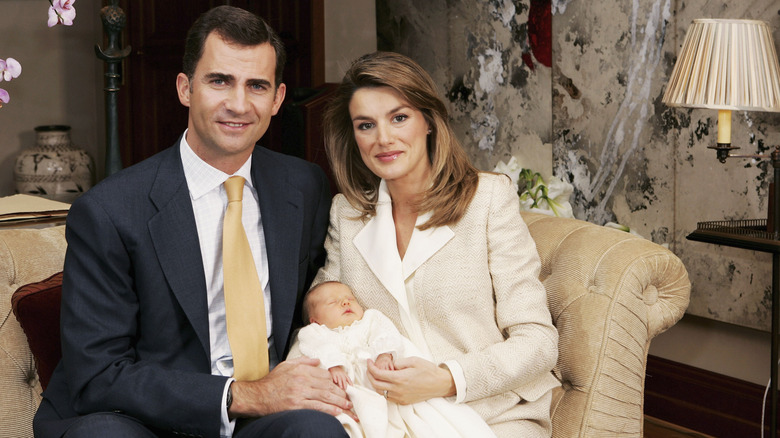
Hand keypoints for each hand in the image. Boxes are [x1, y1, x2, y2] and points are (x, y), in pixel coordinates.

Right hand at [229, 356, 357, 420]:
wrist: (257, 396)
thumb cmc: (272, 381)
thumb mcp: (287, 365)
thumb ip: (303, 361)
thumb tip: (318, 360)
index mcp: (301, 370)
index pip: (324, 375)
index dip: (336, 382)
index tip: (343, 388)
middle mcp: (302, 380)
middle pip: (328, 387)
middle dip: (341, 394)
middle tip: (351, 399)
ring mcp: (300, 393)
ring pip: (325, 397)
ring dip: (339, 403)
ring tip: (348, 407)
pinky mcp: (296, 405)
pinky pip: (317, 407)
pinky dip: (329, 410)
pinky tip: (338, 412)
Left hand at [366, 356, 455, 404]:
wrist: (440, 384)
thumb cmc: (428, 371)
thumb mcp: (413, 360)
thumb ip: (398, 362)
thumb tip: (389, 365)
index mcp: (399, 378)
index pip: (377, 374)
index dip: (370, 367)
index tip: (369, 361)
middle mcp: (398, 390)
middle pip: (375, 385)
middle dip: (370, 375)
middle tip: (370, 367)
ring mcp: (400, 397)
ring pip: (380, 392)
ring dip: (376, 383)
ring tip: (378, 374)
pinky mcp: (403, 402)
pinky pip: (388, 397)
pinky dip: (384, 390)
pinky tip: (387, 383)